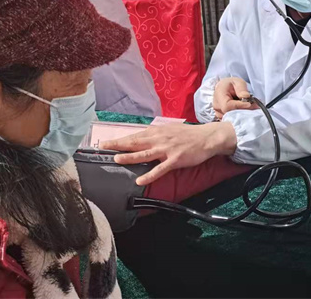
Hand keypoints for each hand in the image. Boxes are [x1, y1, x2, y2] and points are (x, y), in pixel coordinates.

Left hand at [99, 122, 236, 185]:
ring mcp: (167, 149)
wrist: (207, 137)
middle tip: (103, 147)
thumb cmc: (189, 135)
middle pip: (135, 142)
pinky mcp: (175, 160)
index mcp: (157, 131)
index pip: (135, 135)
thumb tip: (142, 137)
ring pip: (145, 153)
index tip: (106, 142)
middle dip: (118, 144)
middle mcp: (160, 138)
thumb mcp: (170, 129)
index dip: (120, 139)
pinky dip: (149, 175)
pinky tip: (140, 180)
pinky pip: (160, 169)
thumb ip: (156, 134)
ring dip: (129, 156)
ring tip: (116, 159)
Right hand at [213, 77, 257, 119]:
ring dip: (242, 114)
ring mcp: (218, 113)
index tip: (249, 104)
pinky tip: (246, 112)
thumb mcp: (238, 82)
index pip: (227, 106)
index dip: (239, 106)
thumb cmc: (231, 84)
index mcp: (219, 95)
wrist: (224, 88)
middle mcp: (217, 106)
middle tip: (255, 107)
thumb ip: (241, 88)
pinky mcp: (222, 117)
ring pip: (231, 118)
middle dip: (243, 111)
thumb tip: (245, 96)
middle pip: (230, 114)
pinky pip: (231, 120)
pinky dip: (240, 117)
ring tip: (251, 108)